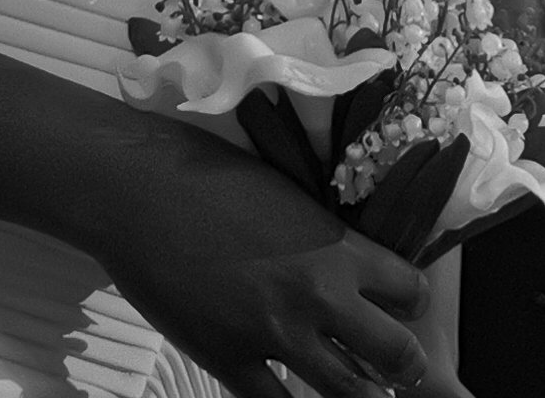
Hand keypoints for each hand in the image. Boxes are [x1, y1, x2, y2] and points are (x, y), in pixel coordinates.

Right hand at [92, 146, 441, 397]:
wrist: (133, 188)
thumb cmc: (202, 170)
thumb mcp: (281, 190)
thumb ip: (319, 235)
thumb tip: (343, 260)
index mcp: (334, 246)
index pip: (411, 292)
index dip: (409, 304)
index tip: (398, 307)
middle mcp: (317, 297)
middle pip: (398, 358)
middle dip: (402, 365)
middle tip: (392, 366)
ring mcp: (274, 334)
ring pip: (348, 394)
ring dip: (355, 392)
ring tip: (348, 385)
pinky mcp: (230, 359)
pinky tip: (287, 392)